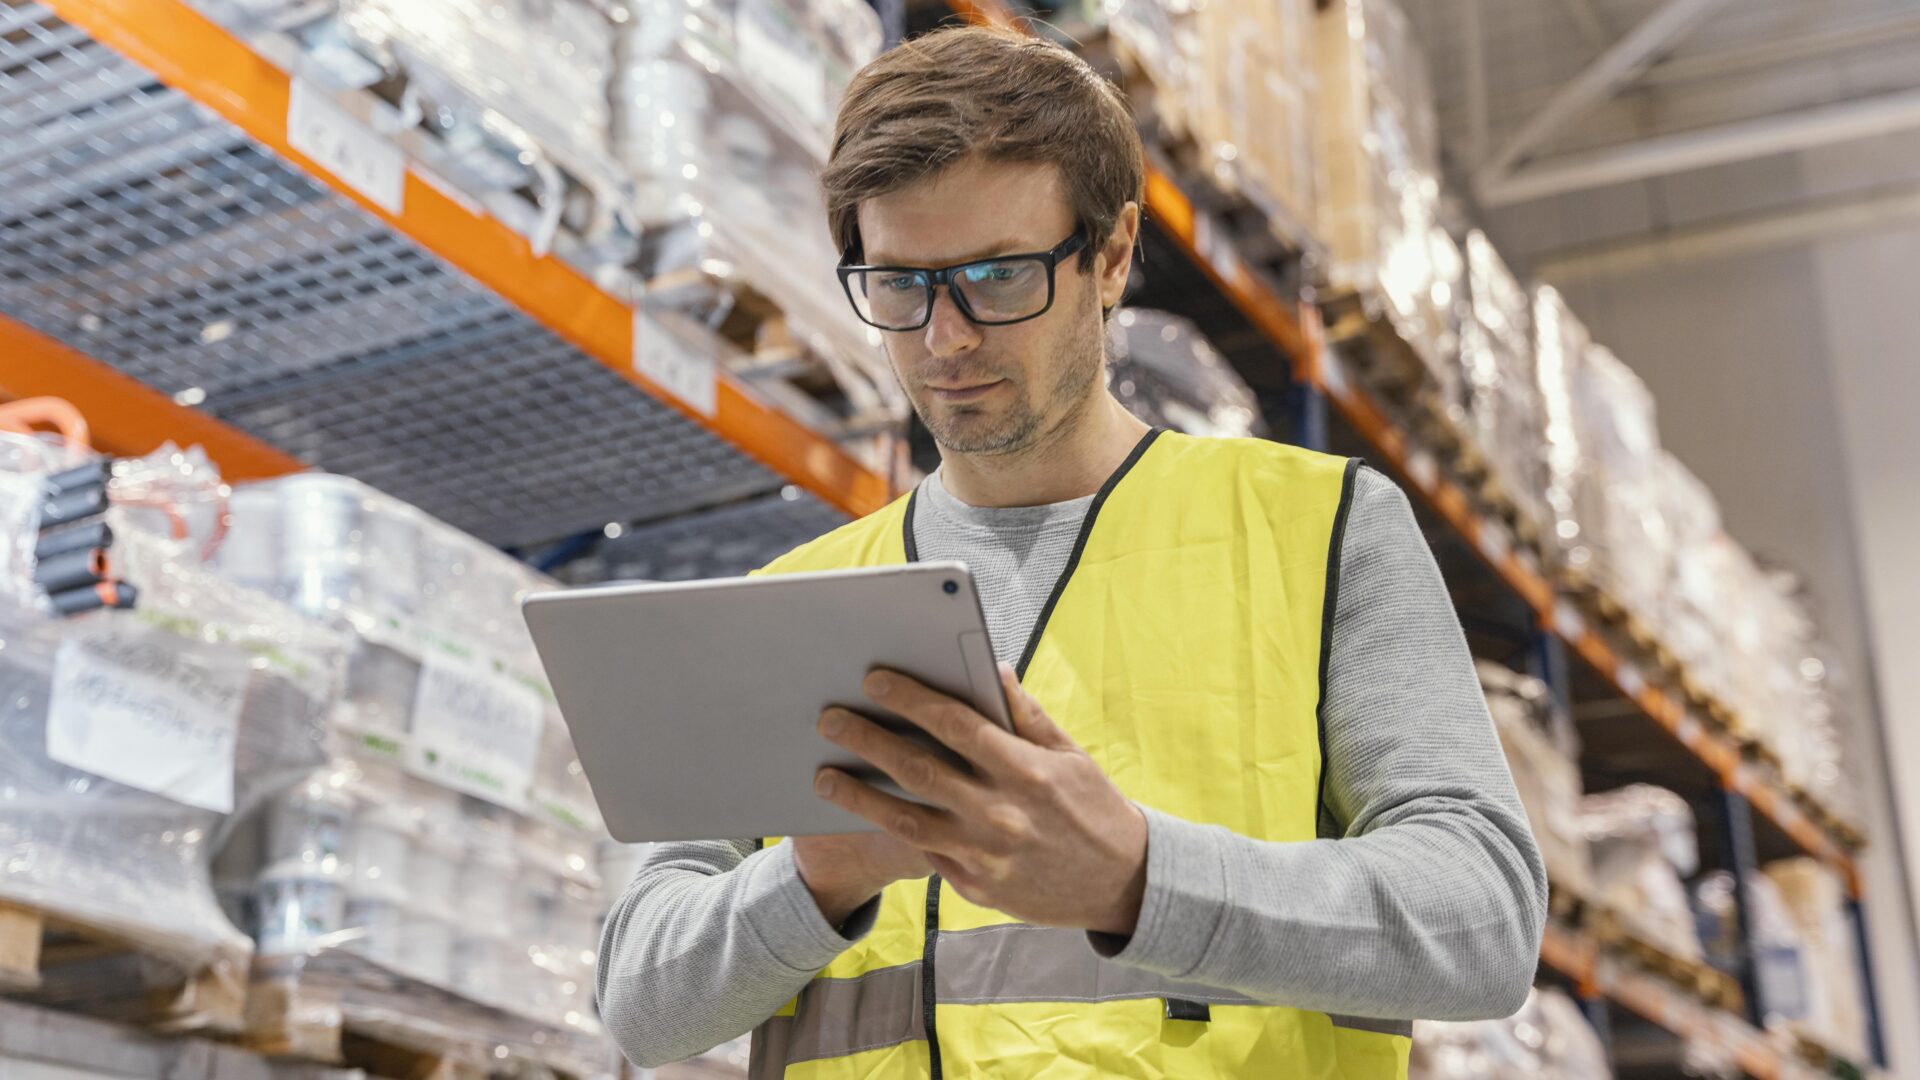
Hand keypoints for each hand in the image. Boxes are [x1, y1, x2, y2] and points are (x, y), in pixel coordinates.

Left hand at [812, 664, 1147, 933]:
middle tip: (829, 718)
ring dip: (858, 794)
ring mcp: (984, 855)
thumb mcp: (1071, 754)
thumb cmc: (1095, 809)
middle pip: (916, 769)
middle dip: (867, 739)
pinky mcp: (975, 888)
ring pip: (905, 819)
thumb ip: (1026, 714)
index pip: (954, 724)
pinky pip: (925, 853)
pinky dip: (893, 830)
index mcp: (1025, 771)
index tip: (875, 680)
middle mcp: (1000, 813)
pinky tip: (864, 811)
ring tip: (824, 774)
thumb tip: (993, 668)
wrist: (1122, 885)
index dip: (910, 698)